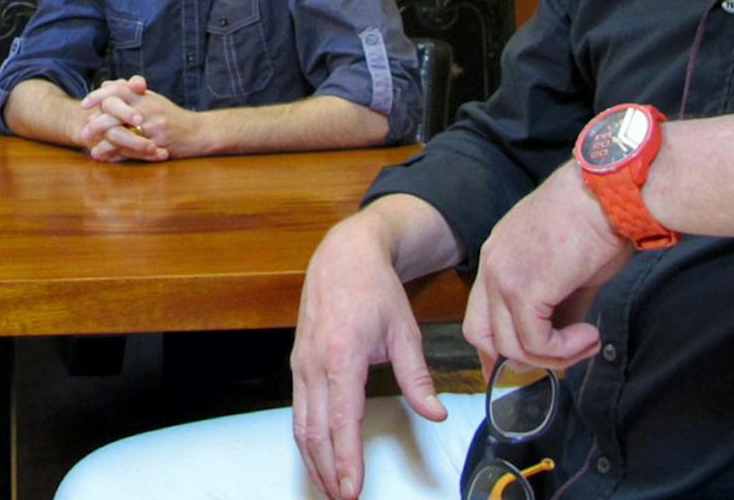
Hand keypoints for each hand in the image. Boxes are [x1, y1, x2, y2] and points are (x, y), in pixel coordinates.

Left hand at [76, 76, 199, 161]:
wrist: (198, 132)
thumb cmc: (172, 116)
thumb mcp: (152, 99)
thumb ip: (129, 92)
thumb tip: (105, 84)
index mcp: (145, 97)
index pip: (118, 90)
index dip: (99, 95)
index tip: (84, 103)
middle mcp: (148, 109)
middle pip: (116, 112)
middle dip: (97, 122)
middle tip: (84, 132)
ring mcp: (154, 127)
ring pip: (122, 134)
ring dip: (104, 142)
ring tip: (91, 148)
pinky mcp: (158, 144)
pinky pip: (133, 151)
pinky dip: (117, 155)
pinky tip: (106, 159)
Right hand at [289, 214, 446, 499]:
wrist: (343, 257)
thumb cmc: (375, 290)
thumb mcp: (405, 331)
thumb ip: (418, 377)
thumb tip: (435, 413)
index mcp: (342, 355)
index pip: (342, 420)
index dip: (347, 459)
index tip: (353, 489)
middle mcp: (314, 364)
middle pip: (315, 431)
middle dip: (328, 471)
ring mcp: (301, 365)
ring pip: (301, 426)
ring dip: (314, 462)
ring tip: (331, 490)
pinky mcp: (298, 365)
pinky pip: (298, 411)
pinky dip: (307, 441)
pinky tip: (318, 458)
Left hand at [462, 163, 629, 374]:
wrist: (609, 195)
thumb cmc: (598, 221)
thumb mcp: (570, 270)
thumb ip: (559, 307)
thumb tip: (564, 343)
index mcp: (498, 256)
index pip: (478, 315)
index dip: (498, 347)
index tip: (527, 364)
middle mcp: (492, 266)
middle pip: (480, 336)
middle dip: (519, 360)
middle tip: (561, 360)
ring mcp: (504, 277)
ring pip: (511, 347)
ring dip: (554, 356)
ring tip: (587, 342)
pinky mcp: (525, 289)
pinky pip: (536, 342)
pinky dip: (565, 350)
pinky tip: (589, 335)